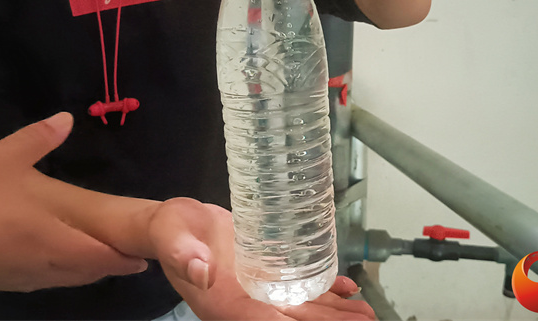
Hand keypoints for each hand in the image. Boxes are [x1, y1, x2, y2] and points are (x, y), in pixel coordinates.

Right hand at [0, 113, 145, 293]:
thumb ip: (37, 139)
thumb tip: (67, 118)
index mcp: (52, 238)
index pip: (101, 256)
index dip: (124, 258)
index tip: (143, 255)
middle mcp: (43, 265)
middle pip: (88, 272)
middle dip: (110, 264)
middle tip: (129, 254)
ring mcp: (20, 279)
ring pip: (66, 280)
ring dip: (87, 270)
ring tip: (101, 257)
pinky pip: (42, 282)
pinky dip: (61, 273)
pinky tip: (57, 260)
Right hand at [157, 203, 374, 319]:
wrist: (177, 225)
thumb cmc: (172, 230)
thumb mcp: (172, 236)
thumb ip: (183, 254)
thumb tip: (200, 271)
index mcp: (222, 303)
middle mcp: (245, 304)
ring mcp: (258, 294)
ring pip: (303, 309)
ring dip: (334, 313)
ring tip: (365, 313)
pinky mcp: (267, 278)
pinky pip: (300, 290)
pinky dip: (327, 291)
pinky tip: (348, 289)